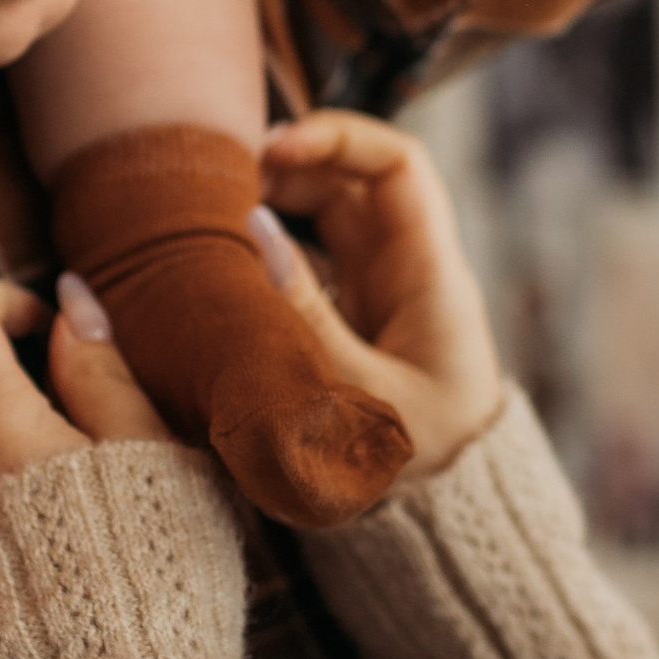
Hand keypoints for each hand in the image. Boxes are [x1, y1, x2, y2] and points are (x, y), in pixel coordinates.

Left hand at [0, 270, 176, 547]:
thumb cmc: (140, 572)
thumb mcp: (147, 455)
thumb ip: (101, 371)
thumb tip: (71, 301)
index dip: (2, 303)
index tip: (49, 331)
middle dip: (19, 402)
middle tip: (89, 447)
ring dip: (7, 463)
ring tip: (77, 515)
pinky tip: (49, 558)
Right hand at [253, 114, 504, 491]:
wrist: (445, 522)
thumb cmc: (414, 466)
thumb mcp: (355, 400)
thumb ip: (303, 318)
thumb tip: (254, 232)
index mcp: (430, 277)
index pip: (398, 166)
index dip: (338, 136)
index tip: (272, 150)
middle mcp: (407, 272)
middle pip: (351, 180)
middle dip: (289, 166)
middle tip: (222, 186)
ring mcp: (379, 294)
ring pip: (326, 217)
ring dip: (273, 204)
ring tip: (213, 220)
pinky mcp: (352, 321)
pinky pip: (309, 261)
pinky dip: (268, 252)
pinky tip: (222, 269)